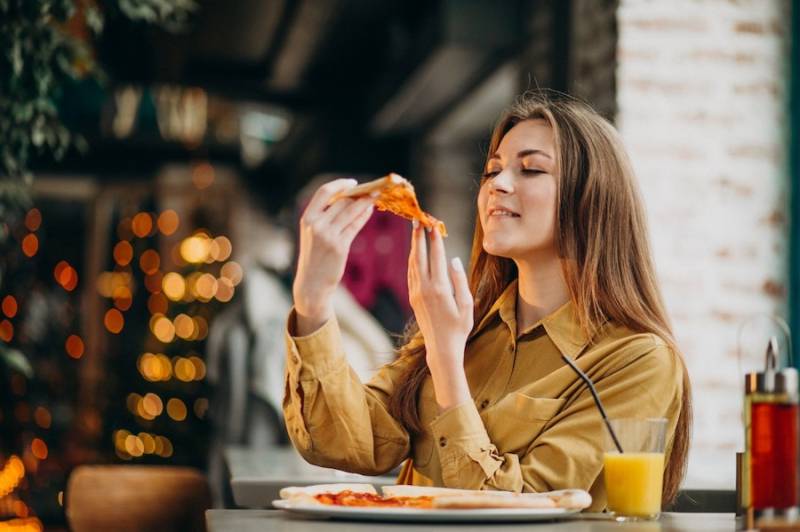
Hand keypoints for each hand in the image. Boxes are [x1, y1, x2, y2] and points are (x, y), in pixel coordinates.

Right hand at [293, 179, 373, 334]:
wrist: (312, 283)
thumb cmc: (314, 257)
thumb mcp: (313, 234)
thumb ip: (325, 217)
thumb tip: (348, 199)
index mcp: (307, 218)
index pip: (324, 192)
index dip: (340, 184)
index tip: (353, 182)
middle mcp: (316, 225)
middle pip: (341, 201)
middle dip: (359, 193)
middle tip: (373, 189)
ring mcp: (327, 235)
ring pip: (351, 211)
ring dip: (365, 202)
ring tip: (376, 196)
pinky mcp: (339, 246)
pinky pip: (355, 225)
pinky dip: (364, 216)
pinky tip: (370, 210)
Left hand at [407, 223, 473, 408]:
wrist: (441, 348)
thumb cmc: (459, 328)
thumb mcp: (467, 305)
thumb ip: (460, 280)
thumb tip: (454, 259)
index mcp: (440, 288)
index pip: (436, 257)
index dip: (435, 239)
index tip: (434, 224)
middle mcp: (425, 288)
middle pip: (420, 256)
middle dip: (419, 237)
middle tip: (419, 219)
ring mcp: (416, 293)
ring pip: (413, 264)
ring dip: (414, 246)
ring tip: (415, 230)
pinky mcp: (413, 298)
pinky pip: (411, 274)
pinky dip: (412, 260)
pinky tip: (414, 252)